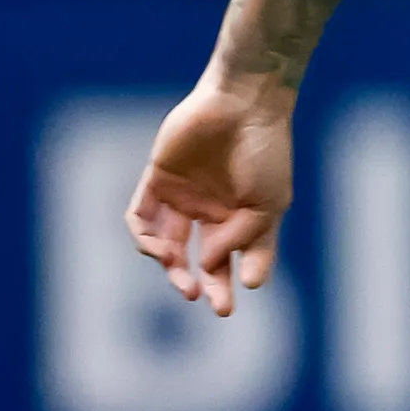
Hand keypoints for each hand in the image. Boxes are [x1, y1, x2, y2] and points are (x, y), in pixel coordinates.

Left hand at [128, 77, 296, 316]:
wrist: (243, 104)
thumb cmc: (265, 152)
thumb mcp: (268, 203)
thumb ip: (245, 239)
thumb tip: (219, 268)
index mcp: (242, 219)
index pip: (233, 263)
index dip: (228, 287)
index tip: (227, 306)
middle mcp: (211, 213)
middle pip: (198, 260)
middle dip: (199, 284)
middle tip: (203, 299)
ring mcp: (182, 198)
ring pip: (166, 244)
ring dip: (170, 265)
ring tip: (180, 274)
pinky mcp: (158, 181)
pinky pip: (141, 217)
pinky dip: (145, 237)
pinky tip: (159, 249)